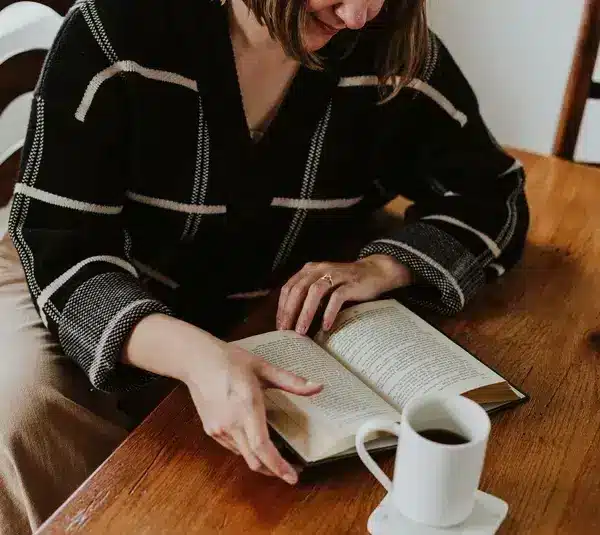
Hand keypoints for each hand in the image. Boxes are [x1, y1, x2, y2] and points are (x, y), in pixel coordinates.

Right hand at [183, 340, 321, 482]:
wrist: (197, 360)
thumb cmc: (230, 360)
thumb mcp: (263, 367)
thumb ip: (291, 381)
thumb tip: (318, 386)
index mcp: (247, 408)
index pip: (262, 447)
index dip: (278, 466)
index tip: (292, 478)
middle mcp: (231, 424)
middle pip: (254, 460)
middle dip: (273, 470)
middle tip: (290, 471)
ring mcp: (218, 429)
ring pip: (243, 455)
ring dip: (259, 459)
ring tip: (275, 454)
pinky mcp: (211, 430)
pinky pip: (232, 447)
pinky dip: (246, 449)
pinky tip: (253, 440)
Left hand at [277, 255, 411, 332]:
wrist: (375, 272)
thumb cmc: (345, 283)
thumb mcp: (324, 285)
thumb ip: (309, 296)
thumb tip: (293, 321)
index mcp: (310, 269)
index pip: (289, 287)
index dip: (282, 307)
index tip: (280, 326)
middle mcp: (320, 269)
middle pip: (299, 290)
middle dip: (290, 312)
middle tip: (286, 331)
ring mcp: (336, 274)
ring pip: (315, 292)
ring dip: (306, 313)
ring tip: (301, 331)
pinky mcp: (350, 283)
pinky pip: (336, 297)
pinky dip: (329, 312)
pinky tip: (325, 326)